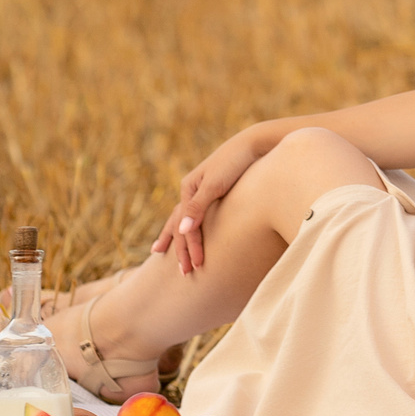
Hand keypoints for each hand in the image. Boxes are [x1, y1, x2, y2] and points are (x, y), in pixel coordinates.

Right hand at [153, 136, 254, 273]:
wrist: (255, 143)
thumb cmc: (236, 163)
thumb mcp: (216, 185)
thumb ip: (198, 207)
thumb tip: (182, 230)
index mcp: (188, 188)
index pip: (185, 226)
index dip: (190, 247)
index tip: (198, 266)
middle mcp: (190, 189)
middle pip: (179, 224)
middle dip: (180, 249)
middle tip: (183, 272)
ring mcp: (200, 189)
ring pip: (182, 218)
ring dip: (173, 237)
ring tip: (159, 251)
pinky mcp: (213, 189)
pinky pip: (195, 212)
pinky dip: (188, 224)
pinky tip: (185, 229)